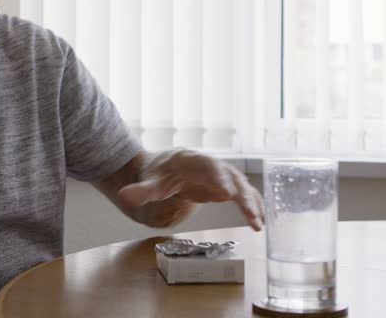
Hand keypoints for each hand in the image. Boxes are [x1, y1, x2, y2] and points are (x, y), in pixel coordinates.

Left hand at [117, 149, 264, 230]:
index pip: (207, 166)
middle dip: (241, 195)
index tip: (226, 193)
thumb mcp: (149, 183)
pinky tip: (260, 221)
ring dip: (251, 203)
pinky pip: (243, 193)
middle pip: (230, 176)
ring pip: (240, 186)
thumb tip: (125, 196)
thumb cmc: (156, 174)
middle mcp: (209, 165)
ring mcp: (219, 174)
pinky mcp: (225, 184)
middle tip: (250, 214)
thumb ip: (141, 191)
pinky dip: (252, 205)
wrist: (161, 168)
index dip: (218, 178)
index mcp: (190, 161)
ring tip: (258, 224)